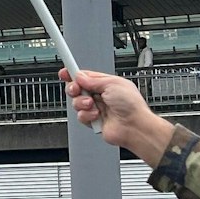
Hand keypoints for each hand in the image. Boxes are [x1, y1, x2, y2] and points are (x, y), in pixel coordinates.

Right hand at [60, 69, 174, 166]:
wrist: (134, 127)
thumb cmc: (131, 105)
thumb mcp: (112, 84)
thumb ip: (93, 80)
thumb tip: (79, 76)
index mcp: (106, 84)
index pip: (85, 76)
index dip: (73, 73)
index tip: (65, 72)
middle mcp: (100, 95)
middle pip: (77, 89)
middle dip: (74, 88)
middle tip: (77, 89)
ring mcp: (96, 108)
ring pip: (77, 103)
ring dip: (82, 103)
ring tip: (92, 105)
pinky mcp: (93, 121)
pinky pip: (80, 116)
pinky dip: (87, 115)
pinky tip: (96, 116)